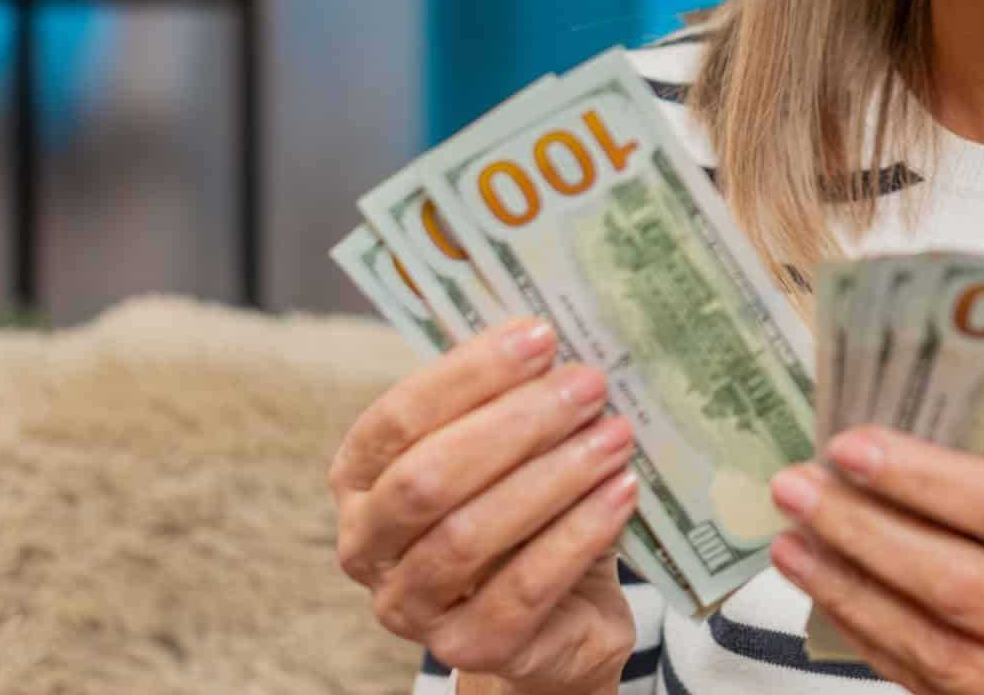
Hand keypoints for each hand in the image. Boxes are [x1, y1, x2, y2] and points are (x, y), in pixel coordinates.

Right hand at [330, 318, 644, 694]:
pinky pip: (524, 589)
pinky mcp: (470, 649)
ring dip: (552, 477)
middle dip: (515, 423)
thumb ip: (510, 400)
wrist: (557, 618)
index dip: (468, 374)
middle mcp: (368, 546)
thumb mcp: (507, 453)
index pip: (398, 418)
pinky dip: (577, 534)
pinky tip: (622, 493)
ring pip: (470, 535)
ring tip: (615, 436)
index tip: (540, 334)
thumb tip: (555, 334)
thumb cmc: (525, 516)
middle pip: (428, 477)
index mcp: (361, 478)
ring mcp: (411, 607)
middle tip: (588, 384)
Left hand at [767, 426, 983, 694]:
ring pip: (931, 645)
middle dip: (865, 531)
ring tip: (793, 540)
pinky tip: (829, 594)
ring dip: (848, 588)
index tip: (852, 445)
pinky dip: (869, 635)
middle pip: (959, 584)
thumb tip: (892, 458)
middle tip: (798, 486)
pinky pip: (924, 683)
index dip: (926, 479)